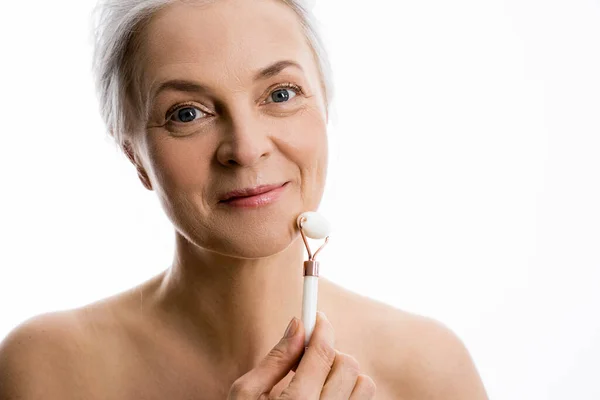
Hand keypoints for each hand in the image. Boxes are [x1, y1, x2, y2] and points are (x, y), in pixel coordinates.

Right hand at [227, 311, 376, 398]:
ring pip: (364, 386)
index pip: (323, 353)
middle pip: (347, 365)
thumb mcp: (246, 395)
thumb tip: (297, 325)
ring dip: (344, 377)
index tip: (317, 318)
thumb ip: (276, 360)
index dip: (321, 328)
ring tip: (318, 384)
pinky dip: (349, 396)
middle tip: (307, 360)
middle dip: (329, 354)